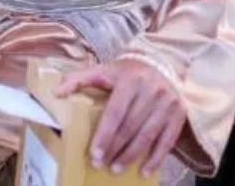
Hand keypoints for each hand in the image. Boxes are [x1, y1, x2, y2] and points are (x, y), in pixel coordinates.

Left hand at [54, 59, 185, 177]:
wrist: (160, 62)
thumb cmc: (125, 72)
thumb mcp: (101, 70)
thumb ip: (77, 79)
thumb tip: (55, 92)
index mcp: (129, 80)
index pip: (115, 113)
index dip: (104, 135)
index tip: (94, 154)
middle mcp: (150, 91)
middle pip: (130, 126)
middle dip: (115, 149)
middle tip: (101, 164)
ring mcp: (167, 103)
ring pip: (148, 136)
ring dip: (132, 156)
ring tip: (116, 169)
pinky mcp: (179, 113)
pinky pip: (167, 140)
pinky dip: (156, 158)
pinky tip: (144, 171)